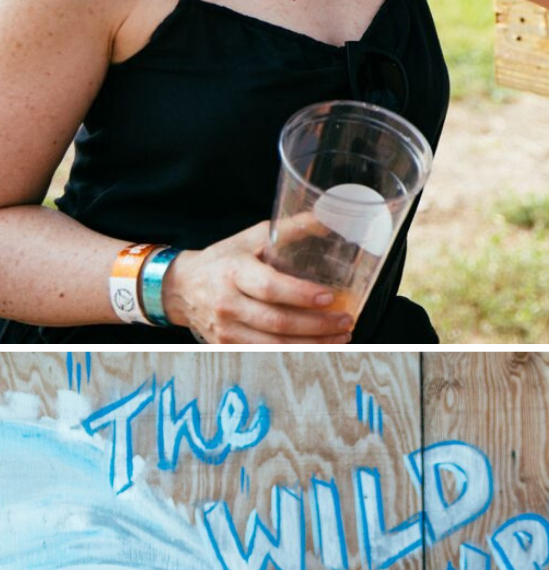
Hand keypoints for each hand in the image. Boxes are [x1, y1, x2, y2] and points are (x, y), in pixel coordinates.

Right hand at [161, 223, 354, 342]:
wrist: (182, 287)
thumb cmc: (224, 260)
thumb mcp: (252, 238)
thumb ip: (290, 229)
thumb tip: (329, 215)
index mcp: (233, 271)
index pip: (270, 287)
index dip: (301, 294)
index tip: (329, 297)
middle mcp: (227, 302)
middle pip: (277, 321)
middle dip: (317, 324)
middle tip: (346, 320)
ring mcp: (225, 328)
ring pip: (275, 344)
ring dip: (314, 343)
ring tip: (342, 335)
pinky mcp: (227, 345)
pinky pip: (266, 354)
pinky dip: (296, 353)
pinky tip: (319, 347)